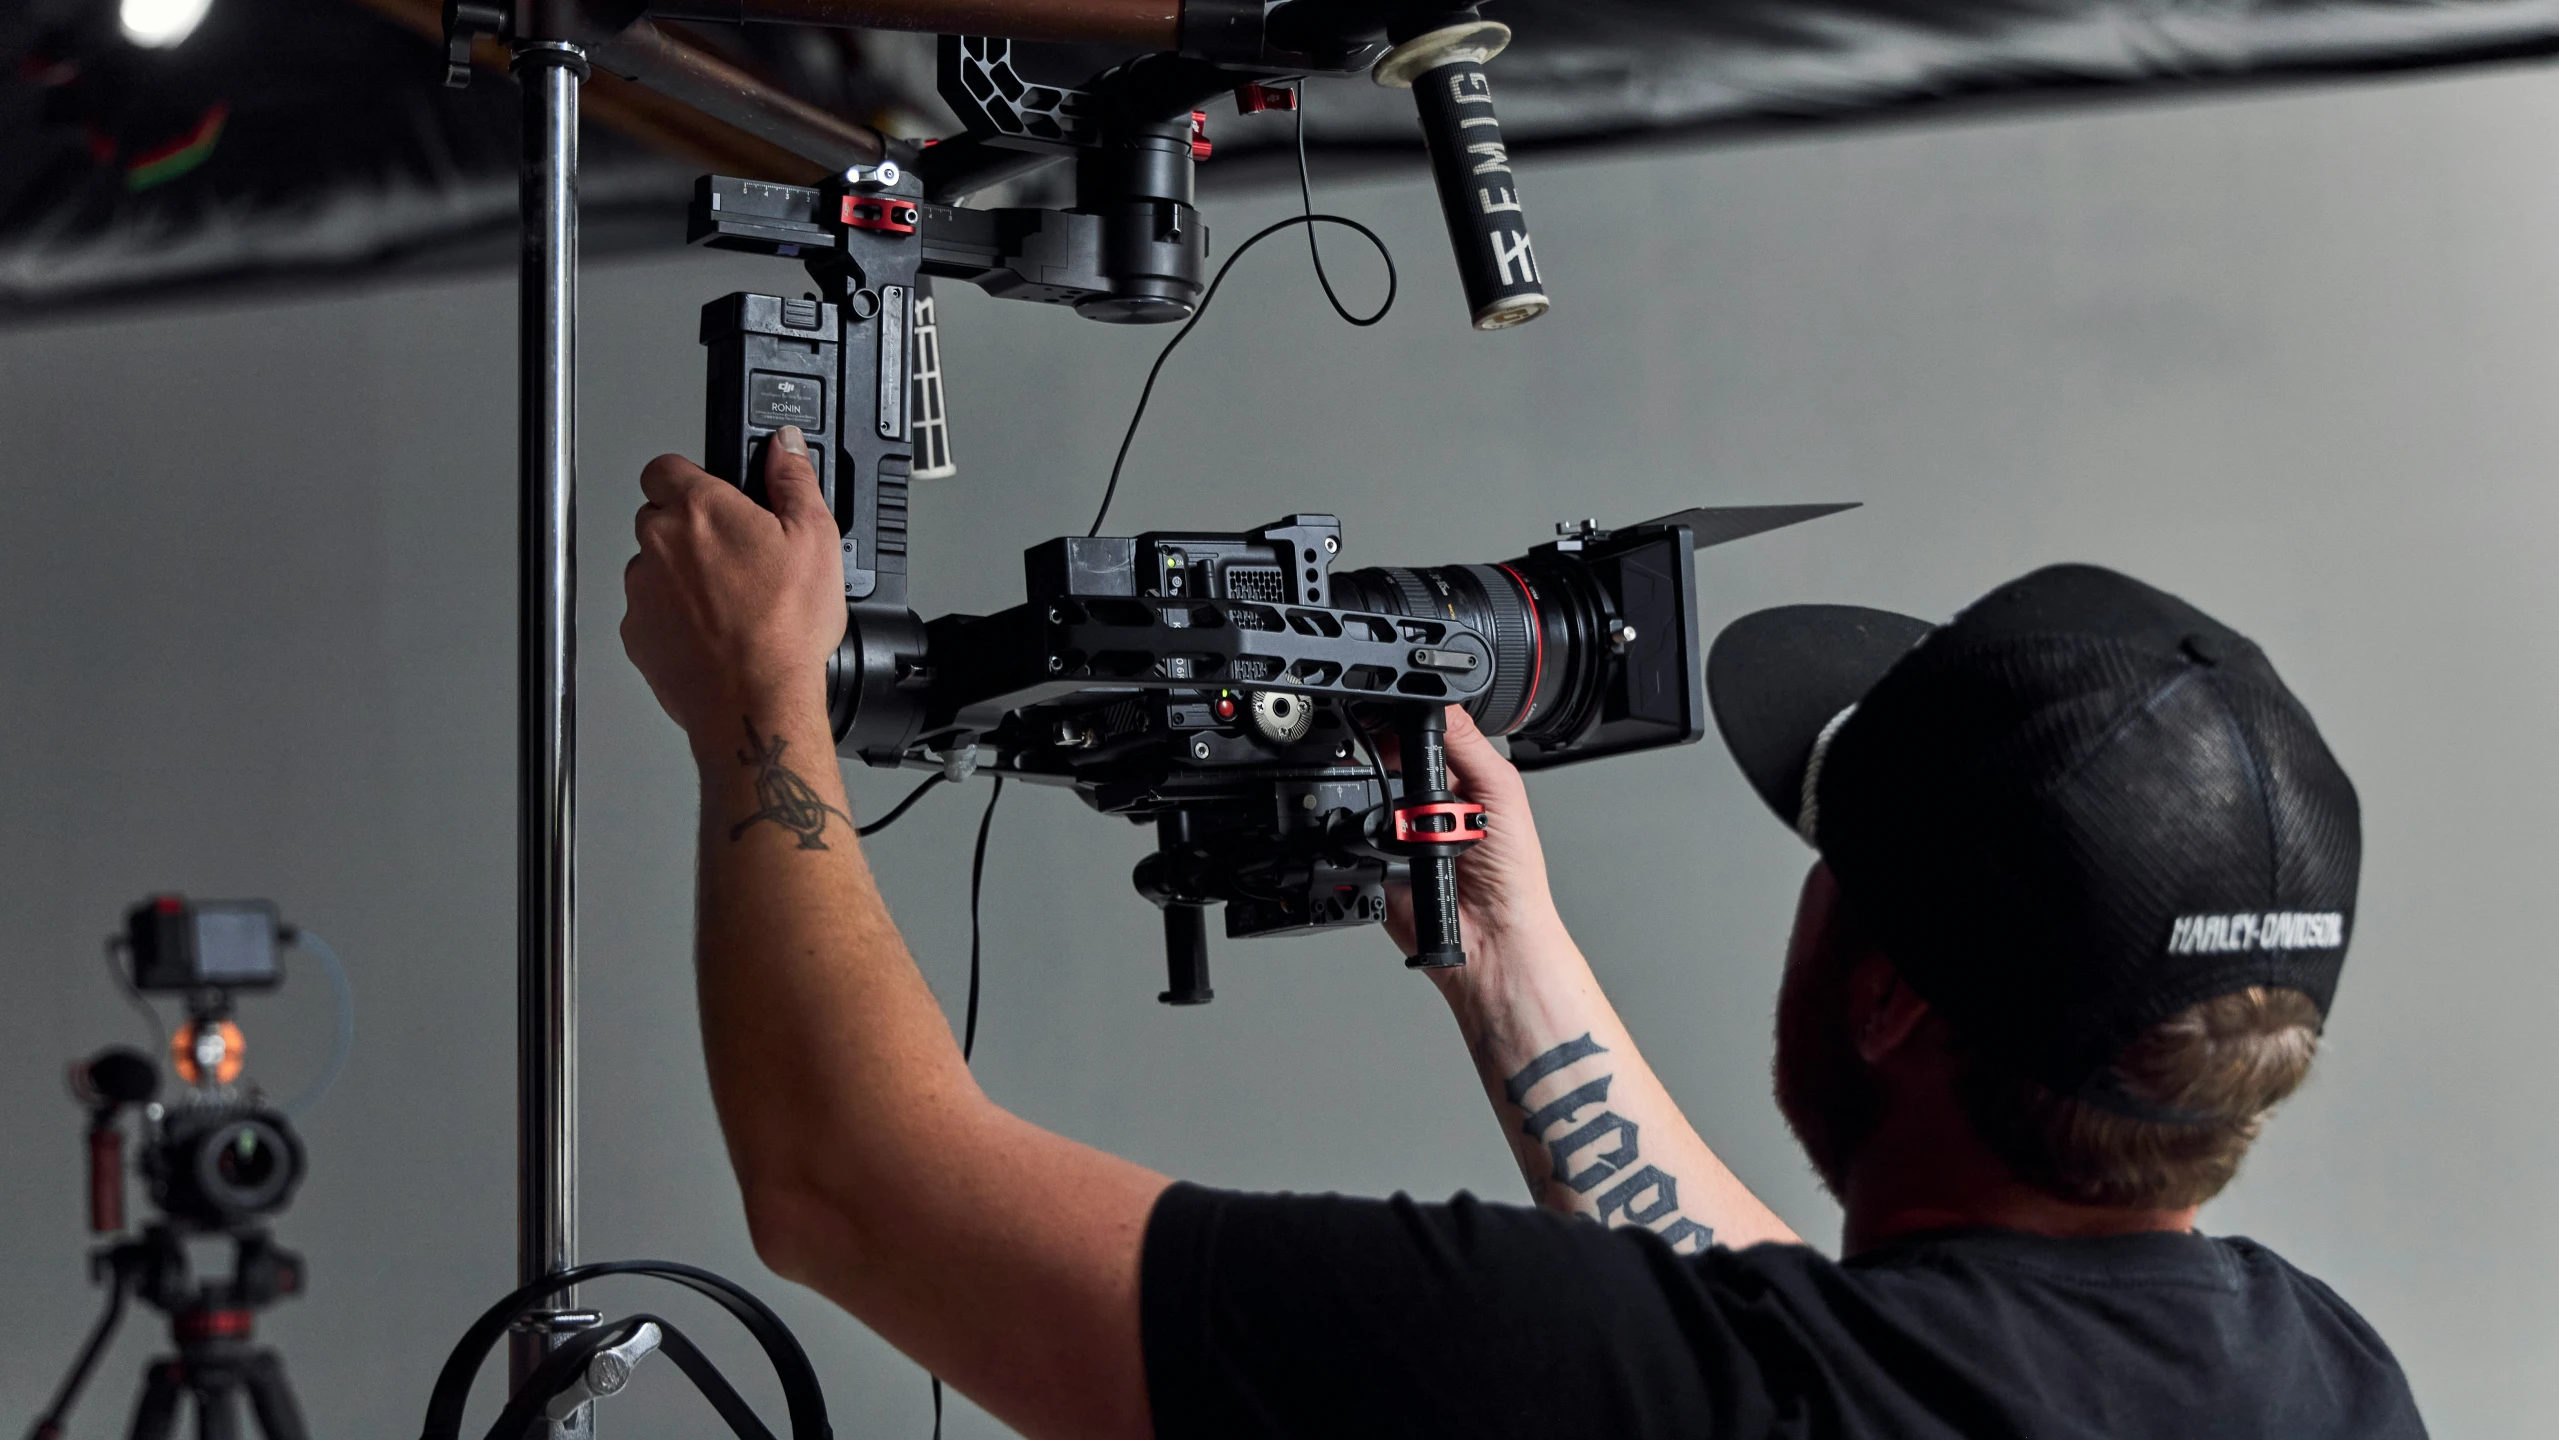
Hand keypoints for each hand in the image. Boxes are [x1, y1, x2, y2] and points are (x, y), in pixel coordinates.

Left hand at [622, 428, 846, 747]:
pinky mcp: (636, 633)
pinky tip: (712, 632)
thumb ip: (794, 480)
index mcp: (699, 509)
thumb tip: (784, 446)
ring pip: (652, 566)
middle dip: (689, 529)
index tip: (714, 496)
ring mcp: (641, 590)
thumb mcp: (816, 539)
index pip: (665, 466)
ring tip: (728, 602)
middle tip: (734, 556)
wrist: (754, 701)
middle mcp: (658, 543)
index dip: (690, 477)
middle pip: (657, 516)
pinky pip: (648, 612)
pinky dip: (672, 618)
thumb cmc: (783, 629)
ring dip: (679, 575)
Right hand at [1381, 706, 1564, 964]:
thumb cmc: (1513, 874)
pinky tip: (1390, 842)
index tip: (1390, 713)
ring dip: (1372, 799)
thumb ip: (1468, 744)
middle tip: (1403, 776)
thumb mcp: (1500, 790)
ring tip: (1411, 822)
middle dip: (1383, 760)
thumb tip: (1439, 702)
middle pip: (1384, 762)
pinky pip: (1350, 841)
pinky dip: (1358, 837)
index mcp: (1459, 781)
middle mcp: (1427, 806)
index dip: (1404, 723)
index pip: (1421, 737)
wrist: (1492, 938)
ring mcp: (1399, 835)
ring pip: (1362, 798)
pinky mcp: (1376, 865)